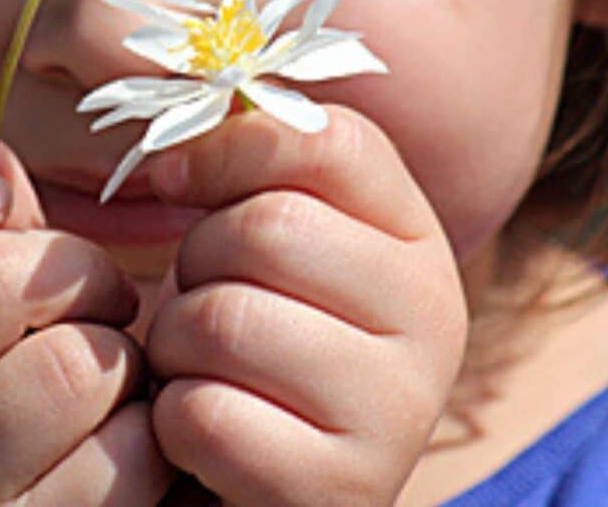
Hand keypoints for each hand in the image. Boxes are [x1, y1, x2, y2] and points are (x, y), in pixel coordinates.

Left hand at [145, 106, 467, 506]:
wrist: (273, 471)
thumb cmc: (262, 328)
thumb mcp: (273, 236)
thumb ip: (251, 164)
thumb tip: (178, 136)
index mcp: (415, 233)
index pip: (330, 141)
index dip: (231, 147)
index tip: (179, 177)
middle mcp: (433, 311)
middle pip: (267, 227)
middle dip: (196, 258)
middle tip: (201, 293)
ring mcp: (402, 408)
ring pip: (225, 319)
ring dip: (175, 342)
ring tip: (201, 362)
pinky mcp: (346, 488)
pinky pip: (206, 417)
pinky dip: (174, 419)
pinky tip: (204, 428)